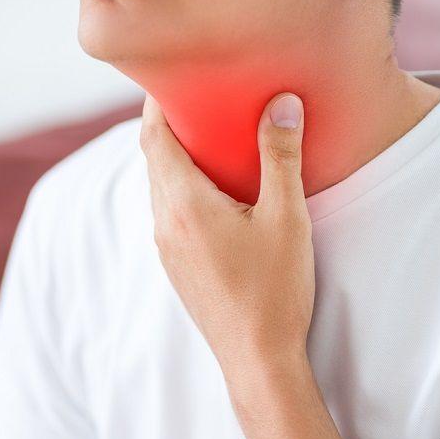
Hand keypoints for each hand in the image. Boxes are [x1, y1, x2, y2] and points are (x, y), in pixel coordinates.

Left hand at [140, 92, 313, 375]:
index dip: (159, 103)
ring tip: (207, 139)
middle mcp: (165, 222)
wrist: (256, 359)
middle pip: (153, 158)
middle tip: (198, 101)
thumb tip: (280, 103)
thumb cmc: (274, 290)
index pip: (155, 137)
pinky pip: (167, 211)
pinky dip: (180, 187)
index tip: (175, 80)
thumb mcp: (286, 217)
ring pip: (159, 186)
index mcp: (184, 203)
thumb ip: (280, 156)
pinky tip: (213, 190)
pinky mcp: (175, 264)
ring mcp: (165, 247)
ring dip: (174, 158)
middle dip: (168, 125)